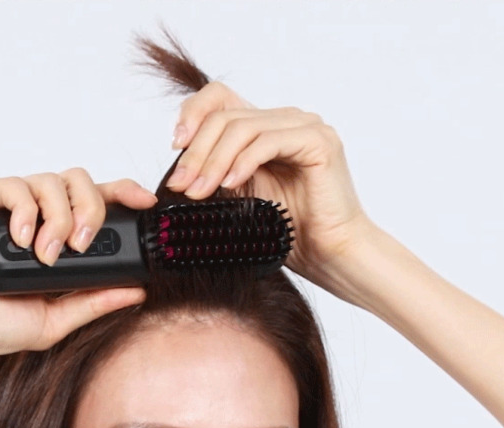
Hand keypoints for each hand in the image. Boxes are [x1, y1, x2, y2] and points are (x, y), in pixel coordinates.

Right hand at [0, 169, 156, 364]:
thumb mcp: (54, 320)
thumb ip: (94, 302)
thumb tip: (137, 292)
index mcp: (52, 235)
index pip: (95, 200)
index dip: (123, 193)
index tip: (145, 204)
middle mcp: (32, 213)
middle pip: (79, 180)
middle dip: (92, 208)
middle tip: (82, 243)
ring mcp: (3, 203)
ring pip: (51, 180)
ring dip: (60, 216)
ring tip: (45, 253)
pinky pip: (14, 185)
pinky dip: (26, 211)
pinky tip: (22, 239)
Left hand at [167, 82, 375, 287]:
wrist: (328, 253)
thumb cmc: (288, 229)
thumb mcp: (238, 195)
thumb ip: (214, 173)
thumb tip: (177, 172)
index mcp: (264, 127)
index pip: (220, 98)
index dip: (192, 115)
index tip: (175, 148)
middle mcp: (285, 119)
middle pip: (225, 116)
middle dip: (196, 152)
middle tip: (181, 185)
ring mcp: (304, 126)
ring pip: (242, 128)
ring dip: (213, 161)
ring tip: (200, 192)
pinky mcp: (318, 141)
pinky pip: (268, 142)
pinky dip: (243, 162)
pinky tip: (230, 185)